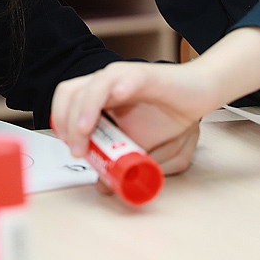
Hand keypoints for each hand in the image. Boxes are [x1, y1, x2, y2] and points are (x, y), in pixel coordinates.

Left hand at [51, 61, 219, 171]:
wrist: (199, 96)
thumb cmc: (168, 117)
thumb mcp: (140, 146)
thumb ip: (121, 163)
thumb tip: (102, 185)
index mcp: (100, 97)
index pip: (66, 100)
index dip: (60, 122)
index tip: (71, 148)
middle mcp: (106, 83)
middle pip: (71, 93)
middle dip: (68, 123)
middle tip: (78, 150)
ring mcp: (124, 76)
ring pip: (94, 86)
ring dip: (85, 110)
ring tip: (85, 132)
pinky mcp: (144, 74)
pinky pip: (128, 78)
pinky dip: (121, 85)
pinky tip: (119, 94)